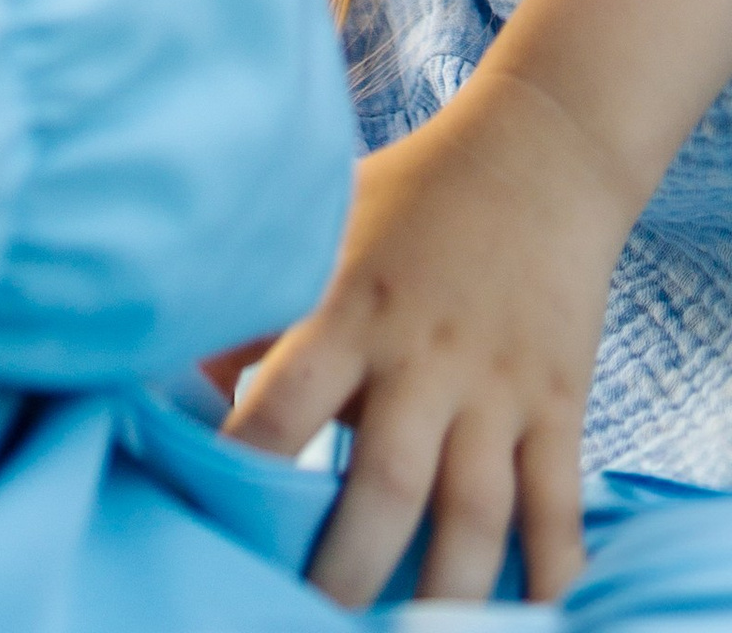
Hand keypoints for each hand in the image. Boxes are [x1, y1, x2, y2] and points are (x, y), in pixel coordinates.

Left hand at [229, 76, 633, 604]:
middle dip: (347, 572)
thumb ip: (259, 311)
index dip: (246, 468)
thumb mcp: (327, 227)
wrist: (545, 147)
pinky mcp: (558, 401)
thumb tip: (173, 387)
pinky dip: (554, 570)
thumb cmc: (414, 193)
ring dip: (447, 595)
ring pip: (476, 514)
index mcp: (351, 310)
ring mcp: (497, 385)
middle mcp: (425, 356)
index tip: (212, 532)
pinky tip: (544, 619)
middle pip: (386, 483)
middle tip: (312, 629)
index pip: (285, 403)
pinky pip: (558, 502)